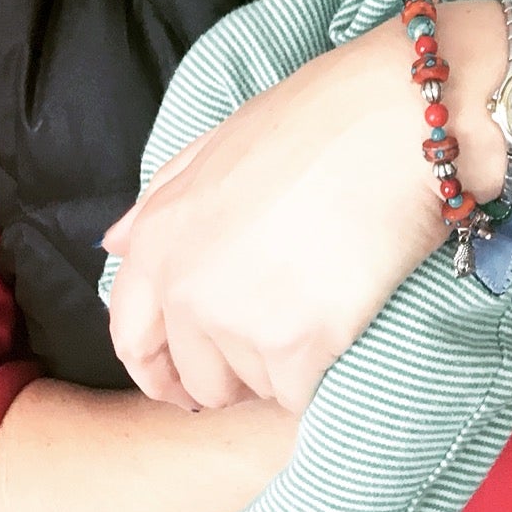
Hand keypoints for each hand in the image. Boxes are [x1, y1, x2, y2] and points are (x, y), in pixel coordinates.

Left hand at [102, 23, 445, 412]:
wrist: (396, 119)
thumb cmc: (319, 117)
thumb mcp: (221, 141)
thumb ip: (164, 197)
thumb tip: (116, 244)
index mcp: (161, 236)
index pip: (131, 336)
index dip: (159, 368)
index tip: (188, 380)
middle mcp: (186, 287)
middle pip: (196, 377)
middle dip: (233, 372)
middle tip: (280, 342)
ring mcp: (238, 321)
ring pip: (253, 387)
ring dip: (283, 367)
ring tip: (320, 310)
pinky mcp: (296, 347)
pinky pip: (299, 394)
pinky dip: (321, 374)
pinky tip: (343, 326)